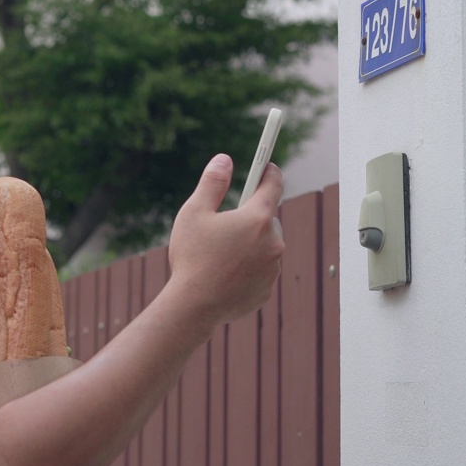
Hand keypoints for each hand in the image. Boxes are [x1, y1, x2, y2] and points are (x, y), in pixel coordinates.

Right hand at [165, 154, 284, 327]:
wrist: (195, 306)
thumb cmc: (192, 257)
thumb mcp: (194, 212)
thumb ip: (212, 183)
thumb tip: (224, 159)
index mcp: (257, 218)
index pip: (273, 185)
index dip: (269, 172)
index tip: (266, 165)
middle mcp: (273, 241)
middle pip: (267, 218)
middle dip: (249, 217)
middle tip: (224, 224)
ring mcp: (273, 267)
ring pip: (265, 245)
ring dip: (250, 243)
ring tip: (220, 253)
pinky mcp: (268, 289)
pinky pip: (261, 270)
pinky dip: (248, 268)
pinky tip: (225, 273)